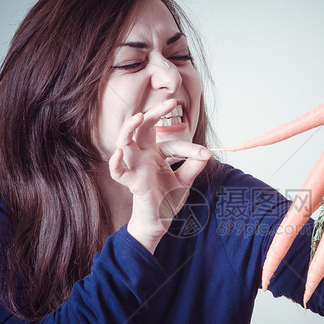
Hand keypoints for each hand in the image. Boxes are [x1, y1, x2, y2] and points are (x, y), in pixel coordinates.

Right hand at [108, 99, 211, 251]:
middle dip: (154, 113)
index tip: (206, 154)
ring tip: (138, 117)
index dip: (190, 148)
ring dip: (129, 129)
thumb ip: (194, 166)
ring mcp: (135, 167)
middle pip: (142, 127)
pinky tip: (120, 153)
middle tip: (169, 102)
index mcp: (155, 153)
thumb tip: (208, 153)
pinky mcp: (131, 182)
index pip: (172, 143)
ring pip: (124, 142)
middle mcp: (143, 156)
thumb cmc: (167, 198)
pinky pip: (118, 171)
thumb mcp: (185, 180)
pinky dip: (116, 163)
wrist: (159, 221)